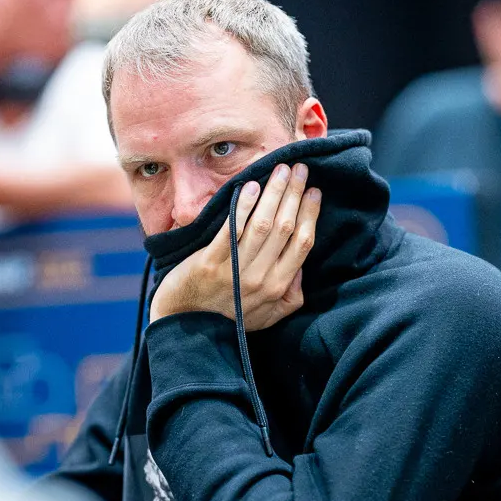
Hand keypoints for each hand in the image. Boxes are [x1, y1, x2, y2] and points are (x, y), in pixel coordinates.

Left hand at [150, 163, 321, 330]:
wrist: (186, 331)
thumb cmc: (228, 320)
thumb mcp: (268, 316)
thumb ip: (290, 297)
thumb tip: (302, 269)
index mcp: (278, 288)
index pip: (302, 244)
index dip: (310, 215)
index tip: (315, 192)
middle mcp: (260, 278)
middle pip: (285, 227)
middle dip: (295, 194)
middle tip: (300, 169)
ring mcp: (235, 270)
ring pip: (262, 224)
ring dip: (273, 193)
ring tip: (280, 169)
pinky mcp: (210, 263)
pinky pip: (231, 230)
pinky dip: (242, 206)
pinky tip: (250, 185)